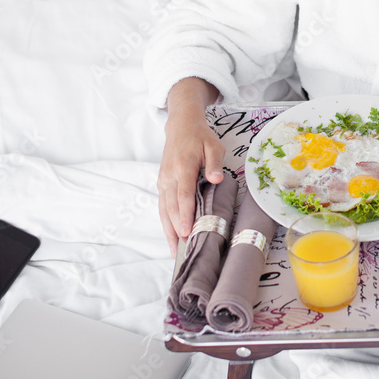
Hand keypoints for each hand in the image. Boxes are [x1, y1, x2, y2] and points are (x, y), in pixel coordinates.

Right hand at [157, 78, 223, 256]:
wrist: (180, 126)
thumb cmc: (200, 137)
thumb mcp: (213, 145)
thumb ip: (214, 162)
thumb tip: (216, 179)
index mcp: (182, 166)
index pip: (183, 195)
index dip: (185, 214)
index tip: (187, 231)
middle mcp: (169, 176)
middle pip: (171, 207)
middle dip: (176, 229)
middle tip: (184, 249)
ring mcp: (163, 181)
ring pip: (164, 210)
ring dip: (168, 231)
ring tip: (175, 251)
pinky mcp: (162, 184)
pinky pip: (163, 206)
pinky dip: (166, 223)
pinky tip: (171, 237)